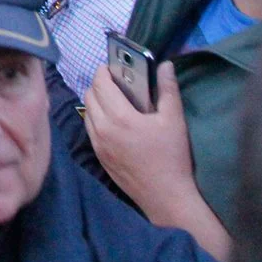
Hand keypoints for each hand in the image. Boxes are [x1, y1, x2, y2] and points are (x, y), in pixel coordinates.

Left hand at [83, 62, 196, 215]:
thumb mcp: (174, 119)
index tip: (113, 66)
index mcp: (119, 117)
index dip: (104, 70)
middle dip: (100, 84)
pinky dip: (96, 117)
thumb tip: (165, 65)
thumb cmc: (172, 156)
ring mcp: (98, 144)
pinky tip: (113, 120)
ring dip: (96, 100)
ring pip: (87, 111)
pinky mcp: (99, 156)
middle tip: (117, 82)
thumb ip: (168, 89)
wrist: (166, 196)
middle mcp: (102, 129)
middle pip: (89, 95)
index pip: (101, 83)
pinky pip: (89, 128)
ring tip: (115, 99)